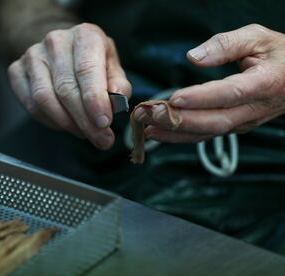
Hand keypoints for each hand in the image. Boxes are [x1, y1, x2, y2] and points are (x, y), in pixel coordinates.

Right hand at [8, 23, 130, 149]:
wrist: (61, 48)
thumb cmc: (91, 60)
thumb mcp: (112, 66)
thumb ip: (118, 84)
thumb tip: (116, 104)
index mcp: (85, 36)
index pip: (87, 70)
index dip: (95, 100)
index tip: (104, 123)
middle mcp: (56, 41)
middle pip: (66, 89)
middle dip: (84, 120)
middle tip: (100, 139)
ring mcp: (32, 56)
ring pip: (45, 99)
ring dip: (66, 123)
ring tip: (83, 132)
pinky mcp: (16, 70)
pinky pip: (30, 105)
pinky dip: (49, 121)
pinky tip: (64, 124)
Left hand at [134, 24, 284, 142]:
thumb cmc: (277, 54)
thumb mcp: (257, 37)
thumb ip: (226, 44)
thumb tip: (193, 57)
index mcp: (264, 84)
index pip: (229, 94)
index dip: (201, 98)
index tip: (174, 98)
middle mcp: (254, 109)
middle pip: (214, 121)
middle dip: (179, 120)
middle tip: (148, 113)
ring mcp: (244, 122)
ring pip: (207, 133)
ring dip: (173, 131)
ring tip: (145, 125)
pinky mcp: (234, 127)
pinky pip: (205, 135)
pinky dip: (179, 136)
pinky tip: (157, 133)